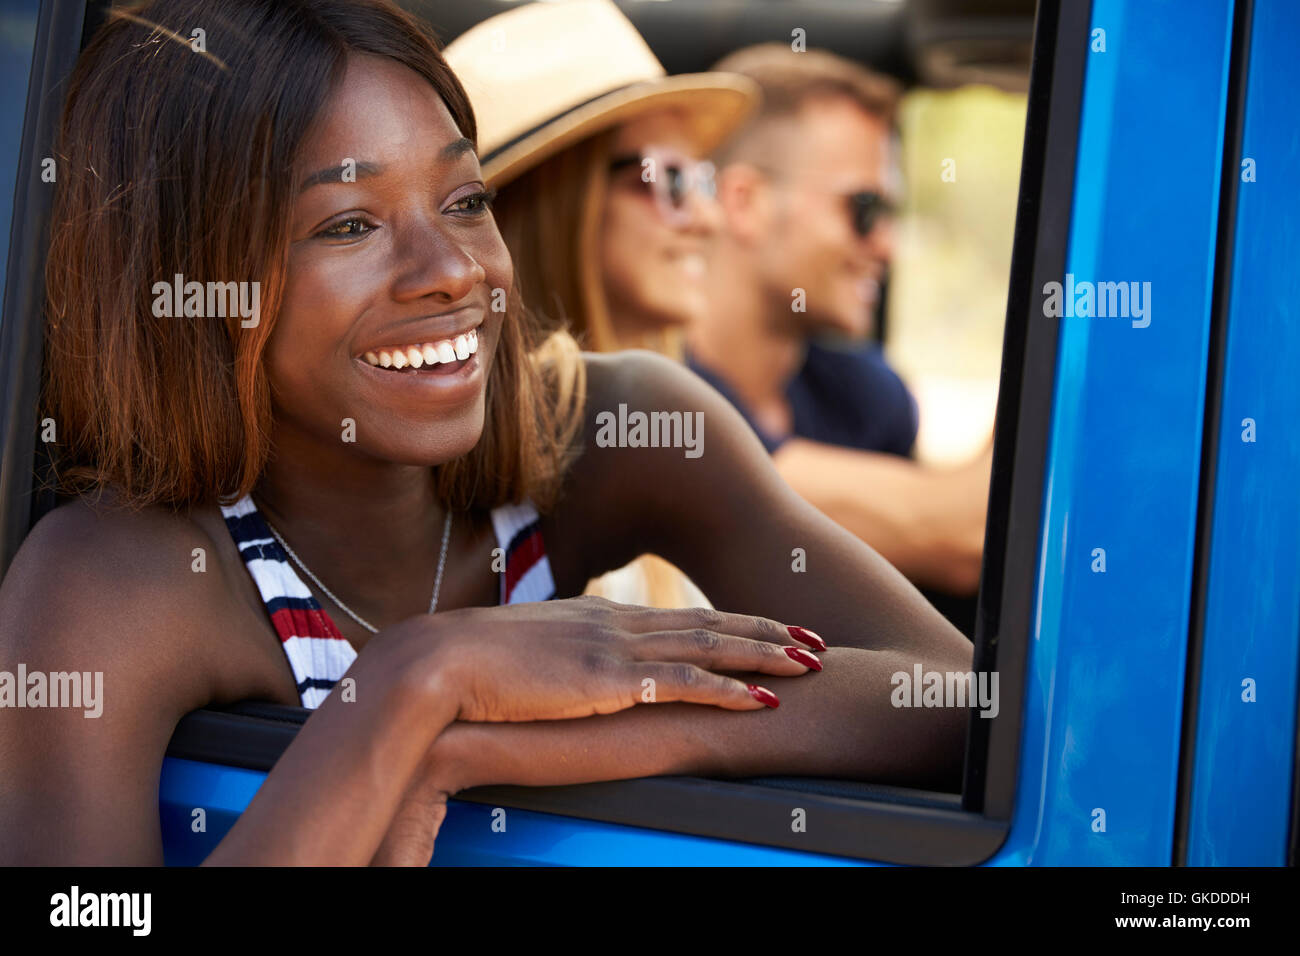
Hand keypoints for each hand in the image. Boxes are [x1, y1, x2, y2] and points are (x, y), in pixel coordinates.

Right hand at [418, 595, 824, 722]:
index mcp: (604, 616)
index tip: (774, 626)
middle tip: (815, 639)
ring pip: (711, 646)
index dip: (735, 622)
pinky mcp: (610, 678)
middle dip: (769, 631)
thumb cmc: (475, 661)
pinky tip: (762, 699)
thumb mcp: (530, 652)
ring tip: (809, 663)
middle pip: (712, 623)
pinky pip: (685, 684)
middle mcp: (620, 623)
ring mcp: (618, 647)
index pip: (685, 616)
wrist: (443, 659)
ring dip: (765, 654)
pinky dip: (729, 690)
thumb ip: (563, 656)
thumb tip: (573, 667)